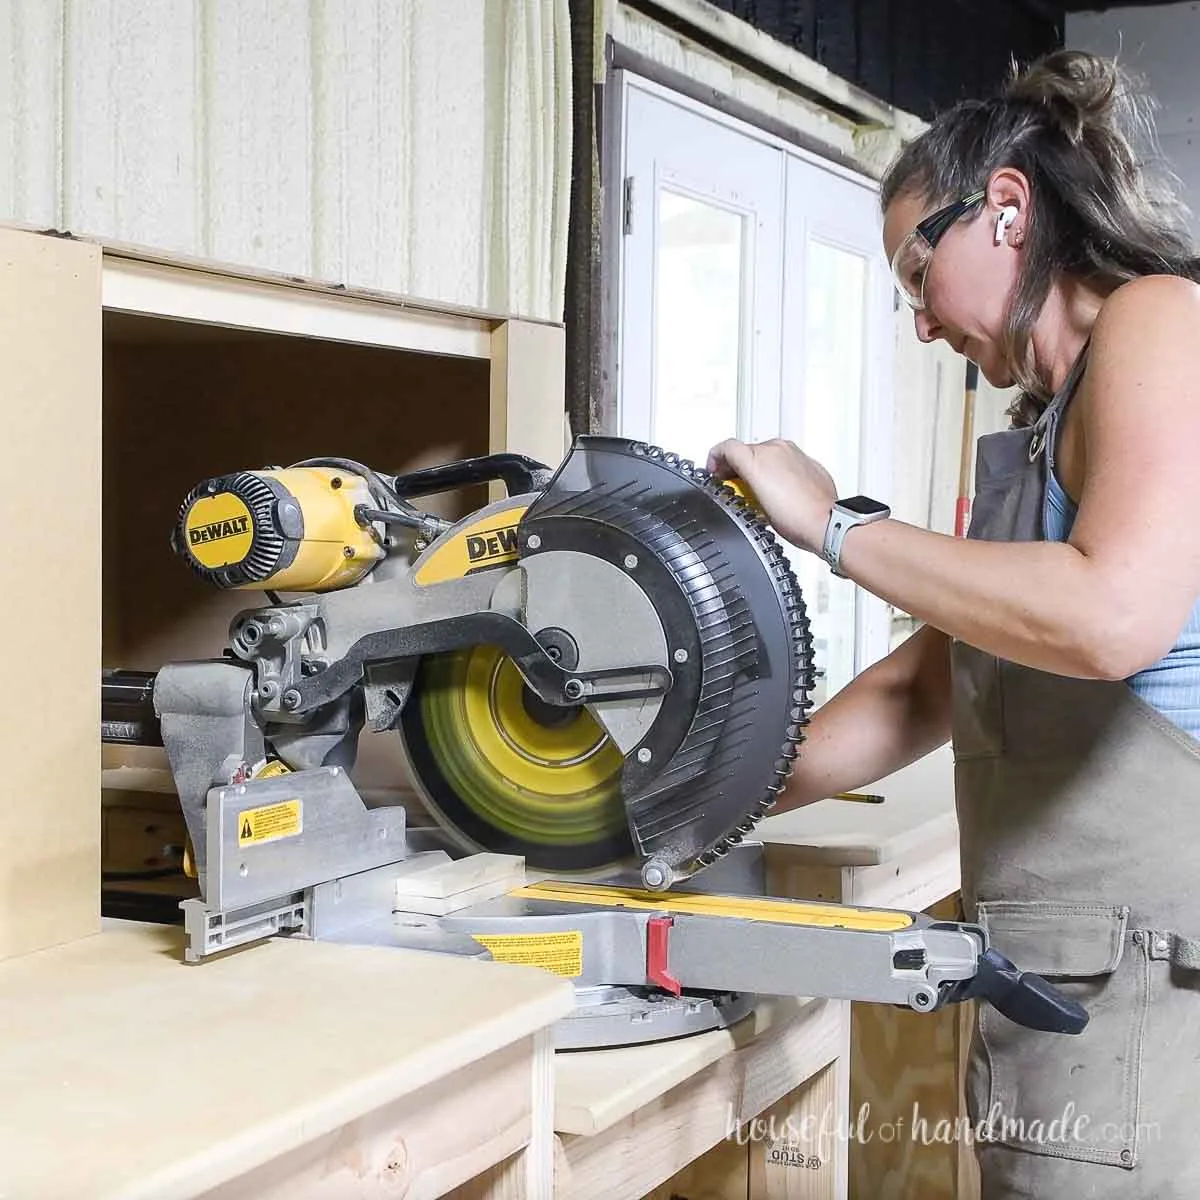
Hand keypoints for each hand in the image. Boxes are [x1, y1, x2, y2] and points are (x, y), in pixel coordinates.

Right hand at [707, 438, 836, 553]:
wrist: (826, 524)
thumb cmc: (796, 519)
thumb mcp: (754, 505)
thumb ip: (740, 484)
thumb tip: (735, 479)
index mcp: (758, 456)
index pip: (726, 447)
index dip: (714, 459)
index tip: (714, 470)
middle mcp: (777, 449)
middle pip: (746, 450)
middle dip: (736, 465)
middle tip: (733, 483)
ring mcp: (794, 453)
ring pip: (766, 454)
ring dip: (757, 467)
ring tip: (756, 490)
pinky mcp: (808, 462)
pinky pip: (786, 460)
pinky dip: (778, 471)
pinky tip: (777, 490)